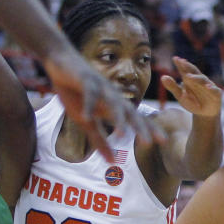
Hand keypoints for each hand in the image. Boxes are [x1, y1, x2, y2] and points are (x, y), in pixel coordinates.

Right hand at [43, 47, 166, 161]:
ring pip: (113, 103)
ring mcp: (100, 87)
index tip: (163, 142)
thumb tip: (112, 163)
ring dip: (118, 119)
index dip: (149, 129)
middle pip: (130, 112)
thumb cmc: (76, 93)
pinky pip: (89, 93)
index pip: (136, 119)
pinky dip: (88, 105)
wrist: (60, 61)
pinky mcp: (85, 80)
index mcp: (115, 106)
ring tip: (122, 135)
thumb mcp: (86, 121)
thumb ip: (100, 141)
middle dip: (140, 128)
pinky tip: (86, 117)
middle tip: (149, 143)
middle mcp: (113, 96)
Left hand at [160, 57, 222, 117]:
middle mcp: (200, 80)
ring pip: (203, 79)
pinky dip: (211, 88)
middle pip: (194, 71)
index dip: (180, 64)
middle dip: (188, 67)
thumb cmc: (192, 102)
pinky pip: (214, 90)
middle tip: (181, 62)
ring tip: (188, 77)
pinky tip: (207, 87)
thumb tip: (162, 77)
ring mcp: (209, 86)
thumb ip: (172, 87)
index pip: (185, 70)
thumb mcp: (180, 96)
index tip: (175, 59)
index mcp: (190, 79)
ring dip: (196, 78)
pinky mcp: (216, 93)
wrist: (204, 113)